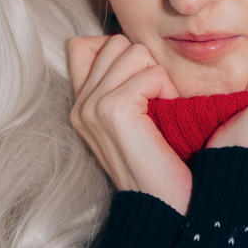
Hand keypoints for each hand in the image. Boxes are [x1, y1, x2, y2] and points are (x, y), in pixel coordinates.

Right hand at [67, 35, 191, 214]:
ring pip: (134, 52)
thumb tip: (134, 47)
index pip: (82, 45)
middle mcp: (80, 105)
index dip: (117, 49)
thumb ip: (123, 83)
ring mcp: (92, 107)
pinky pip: (150, 73)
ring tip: (161, 108)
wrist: (166, 205)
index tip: (140, 80)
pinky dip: (167, 89)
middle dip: (145, 62)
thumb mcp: (134, 118)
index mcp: (81, 105)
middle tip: (156, 100)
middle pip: (115, 42)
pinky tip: (166, 115)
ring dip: (158, 76)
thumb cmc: (160, 161)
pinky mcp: (113, 111)